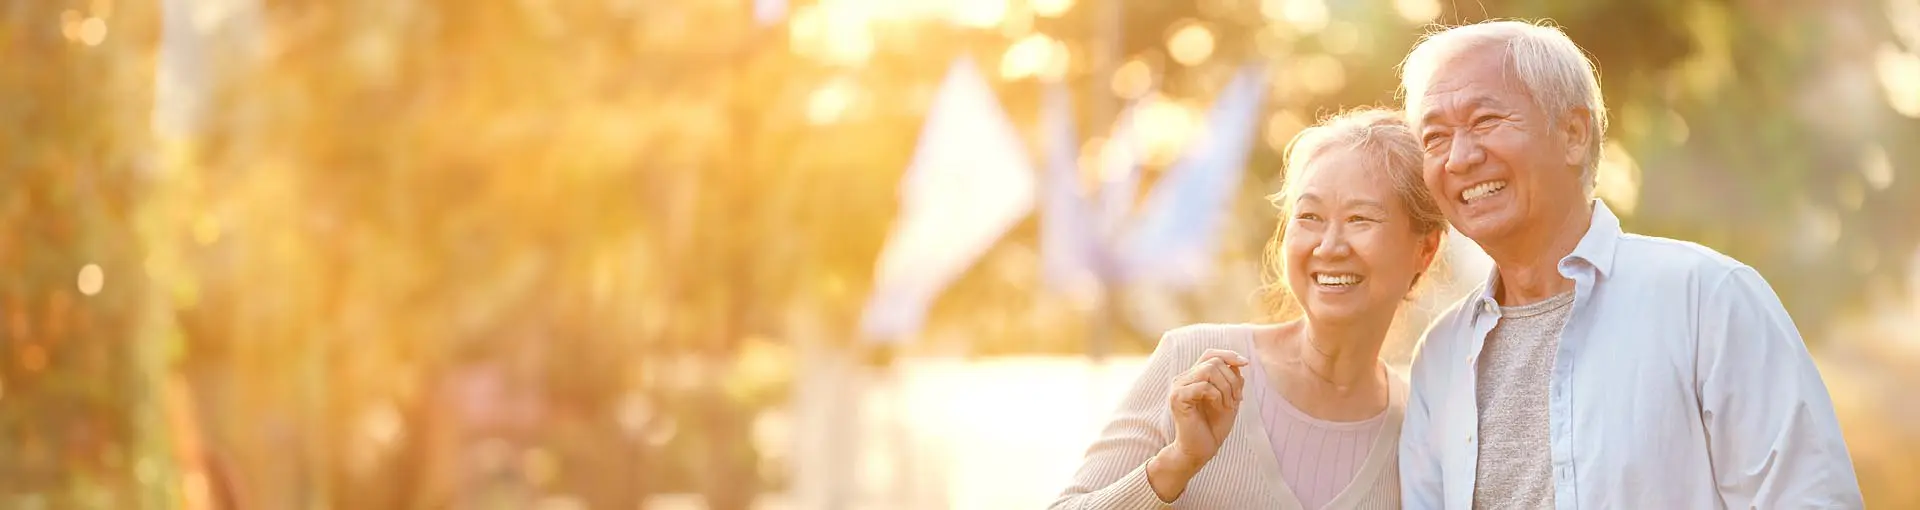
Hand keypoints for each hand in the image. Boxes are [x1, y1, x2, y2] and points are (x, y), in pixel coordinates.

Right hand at [1159, 349, 1248, 477]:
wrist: (1200, 450)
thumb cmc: (1213, 427)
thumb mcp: (1230, 399)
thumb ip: (1232, 380)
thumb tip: (1238, 362)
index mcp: (1193, 377)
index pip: (1210, 354)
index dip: (1228, 355)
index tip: (1246, 363)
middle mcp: (1183, 379)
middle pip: (1213, 361)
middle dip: (1232, 379)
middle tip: (1236, 399)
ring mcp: (1178, 387)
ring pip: (1209, 370)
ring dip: (1226, 387)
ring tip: (1228, 404)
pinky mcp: (1177, 398)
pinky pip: (1203, 386)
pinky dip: (1217, 396)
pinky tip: (1218, 407)